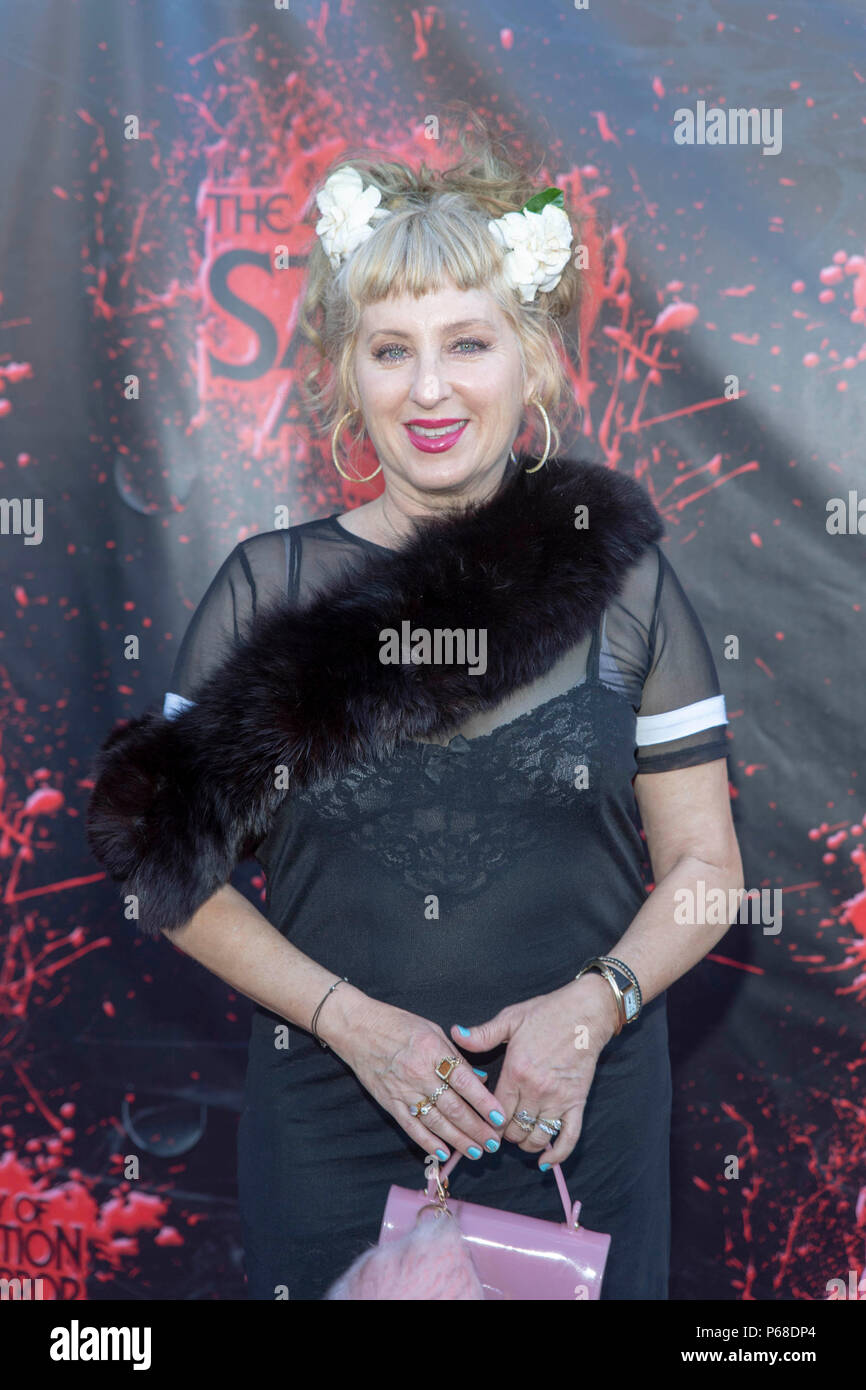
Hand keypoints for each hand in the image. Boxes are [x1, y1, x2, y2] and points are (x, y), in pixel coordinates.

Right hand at [324, 993, 507, 1162]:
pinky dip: (428, 1142)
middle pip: (453, 1107)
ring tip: (476, 1152)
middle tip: (494, 1143)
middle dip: (477, 1128)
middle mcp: (419, 1073)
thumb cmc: (397, 1024)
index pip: (464, 1081)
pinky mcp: (390, 1102)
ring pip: (436, 1121)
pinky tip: (444, 1152)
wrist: (358, 1028)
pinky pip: (412, 1126)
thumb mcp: (432, 1030)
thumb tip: (480, 1077)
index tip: (500, 1117)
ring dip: (458, 1139)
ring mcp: (403, 1090)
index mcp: (433, 1050)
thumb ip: (456, 1055)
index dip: (484, 1102)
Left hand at [449, 973, 619, 1167]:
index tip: (481, 1124)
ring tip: (519, 1137)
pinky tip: (544, 1162)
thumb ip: (482, 1033)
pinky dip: (557, 1155)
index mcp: (516, 1071)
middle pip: (513, 1129)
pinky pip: (568, 1137)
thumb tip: (455, 1034)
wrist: (585, 1013)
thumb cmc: (546, 1013)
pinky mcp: (577, 1103)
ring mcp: (558, 1099)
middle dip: (503, 1135)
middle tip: (500, 1130)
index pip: (494, 1112)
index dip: (486, 1122)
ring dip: (525, 1144)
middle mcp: (536, 1090)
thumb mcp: (510, 1018)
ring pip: (536, 1138)